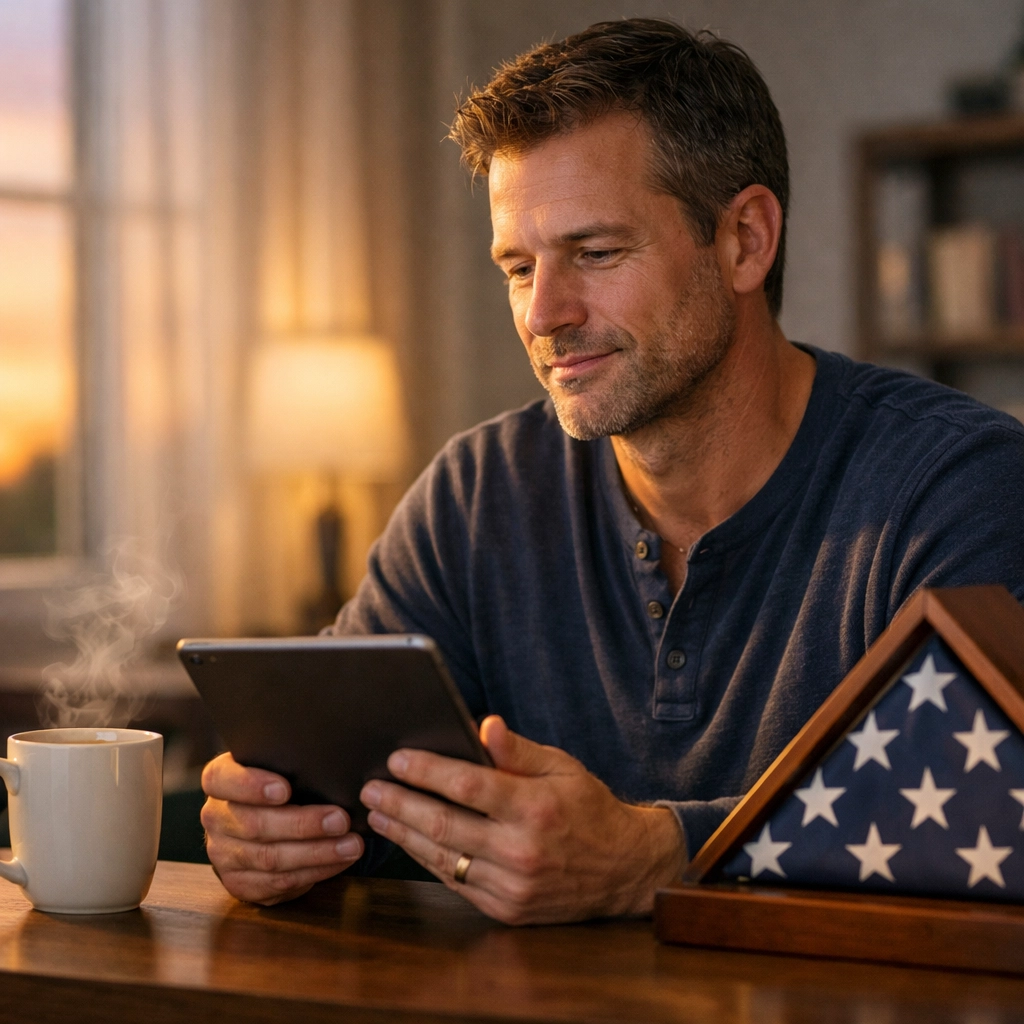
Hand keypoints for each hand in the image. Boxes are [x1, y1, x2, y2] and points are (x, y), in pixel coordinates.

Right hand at [201, 752, 363, 904]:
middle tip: (340, 820)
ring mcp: (224, 854)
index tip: (286, 789)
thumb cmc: (280, 784)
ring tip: (351, 845)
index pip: (221, 780)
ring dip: (317, 853)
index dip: (251, 785)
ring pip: (270, 858)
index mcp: (220, 781)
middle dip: (303, 824)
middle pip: (254, 825)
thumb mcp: (277, 766)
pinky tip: (339, 861)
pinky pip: (279, 882)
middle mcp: (216, 817)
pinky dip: (315, 872)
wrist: (262, 824)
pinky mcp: (240, 883)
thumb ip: (290, 763)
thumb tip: (330, 761)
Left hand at [358, 716, 685, 924]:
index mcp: (536, 807)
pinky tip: (409, 842)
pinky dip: (426, 860)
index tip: (396, 758)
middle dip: (400, 803)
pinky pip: (454, 882)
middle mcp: (522, 850)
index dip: (426, 770)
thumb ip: (518, 750)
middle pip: (443, 824)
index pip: (467, 785)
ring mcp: (512, 885)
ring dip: (403, 834)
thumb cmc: (589, 808)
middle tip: (370, 787)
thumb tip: (483, 724)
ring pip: (442, 857)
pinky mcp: (506, 909)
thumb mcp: (563, 768)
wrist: (623, 871)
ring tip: (379, 813)